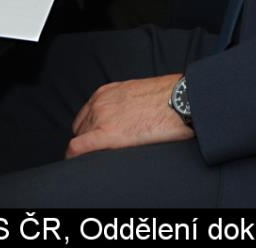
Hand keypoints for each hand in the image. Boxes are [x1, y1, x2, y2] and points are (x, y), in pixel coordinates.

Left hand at [67, 74, 192, 157]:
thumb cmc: (167, 99)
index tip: (93, 140)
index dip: (89, 130)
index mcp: (106, 93)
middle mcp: (99, 103)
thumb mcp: (137, 93)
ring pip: (80, 138)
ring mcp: (102, 118)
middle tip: (100, 153)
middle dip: (87, 140)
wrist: (179, 100)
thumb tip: (128, 118)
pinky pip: (80, 147)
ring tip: (98, 159)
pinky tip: (77, 162)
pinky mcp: (108, 134)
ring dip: (86, 149)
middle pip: (82, 128)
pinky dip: (76, 155)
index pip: (86, 115)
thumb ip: (124, 104)